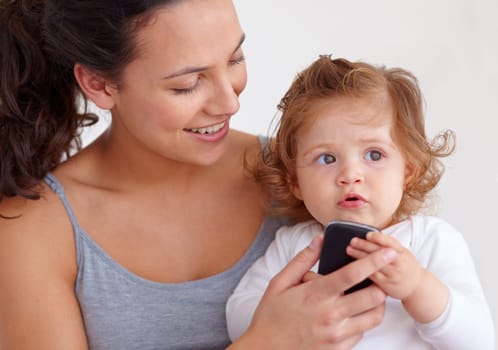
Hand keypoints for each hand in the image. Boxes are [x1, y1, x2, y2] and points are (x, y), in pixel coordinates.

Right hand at [230, 235, 396, 349]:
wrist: (266, 349)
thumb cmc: (271, 315)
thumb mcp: (280, 283)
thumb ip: (302, 260)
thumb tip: (319, 240)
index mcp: (315, 294)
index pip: (352, 274)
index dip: (373, 261)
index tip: (387, 252)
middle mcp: (330, 315)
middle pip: (372, 297)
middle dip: (380, 283)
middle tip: (377, 276)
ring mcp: (336, 335)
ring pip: (374, 317)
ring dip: (376, 303)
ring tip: (368, 295)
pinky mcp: (339, 349)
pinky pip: (363, 333)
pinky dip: (363, 321)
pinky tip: (351, 314)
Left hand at [347, 231, 422, 299]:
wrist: (416, 287)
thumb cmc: (406, 266)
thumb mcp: (403, 252)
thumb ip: (390, 244)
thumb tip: (373, 234)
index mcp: (403, 253)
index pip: (390, 242)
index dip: (378, 238)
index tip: (367, 234)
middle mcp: (398, 263)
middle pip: (380, 252)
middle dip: (364, 245)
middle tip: (353, 241)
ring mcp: (392, 275)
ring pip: (374, 264)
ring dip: (360, 256)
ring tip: (349, 250)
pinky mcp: (385, 285)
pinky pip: (372, 276)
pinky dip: (361, 269)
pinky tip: (353, 264)